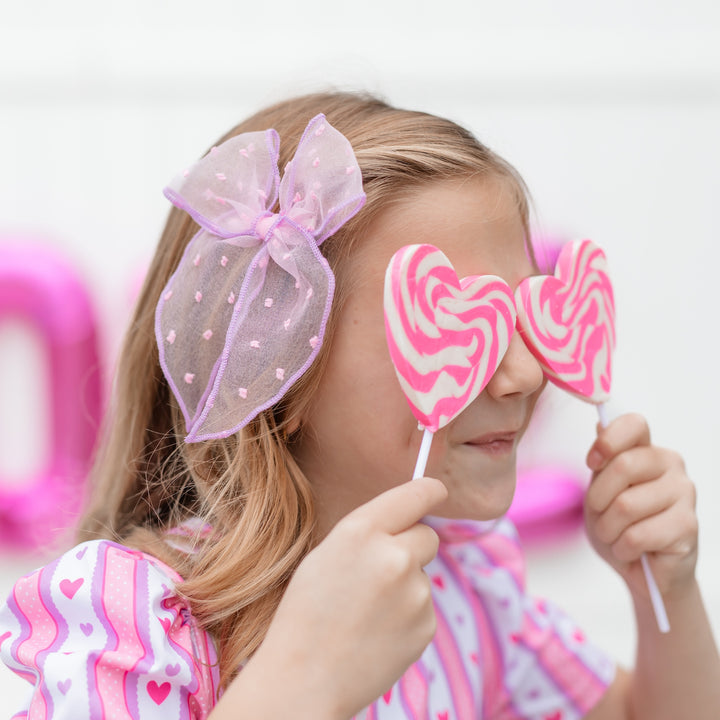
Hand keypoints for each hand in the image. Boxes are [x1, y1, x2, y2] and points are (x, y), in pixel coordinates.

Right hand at [236, 476, 446, 719]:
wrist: (306, 679)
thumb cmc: (306, 613)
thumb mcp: (327, 553)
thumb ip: (370, 533)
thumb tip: (409, 523)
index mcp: (362, 531)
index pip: (414, 495)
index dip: (429, 490)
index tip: (436, 490)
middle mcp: (395, 555)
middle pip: (427, 535)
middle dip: (412, 544)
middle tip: (381, 570)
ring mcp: (415, 592)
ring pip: (422, 573)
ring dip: (404, 584)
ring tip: (367, 612)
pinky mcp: (426, 625)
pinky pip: (423, 606)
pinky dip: (407, 615)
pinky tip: (377, 631)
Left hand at [584, 413, 697, 601]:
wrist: (642, 571)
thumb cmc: (619, 526)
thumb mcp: (600, 490)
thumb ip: (602, 460)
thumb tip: (598, 423)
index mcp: (647, 450)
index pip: (634, 424)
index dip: (607, 441)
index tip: (591, 463)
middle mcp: (671, 465)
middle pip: (623, 466)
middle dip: (598, 500)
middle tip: (601, 516)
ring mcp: (684, 493)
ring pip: (625, 505)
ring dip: (608, 529)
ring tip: (616, 536)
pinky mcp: (688, 525)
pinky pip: (637, 535)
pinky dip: (622, 548)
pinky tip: (630, 551)